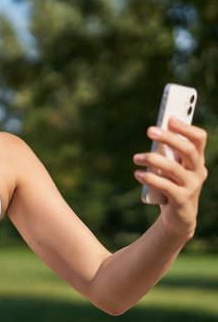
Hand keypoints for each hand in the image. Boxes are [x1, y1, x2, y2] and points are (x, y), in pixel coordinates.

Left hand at [133, 116, 207, 236]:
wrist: (178, 217)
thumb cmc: (172, 185)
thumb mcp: (171, 167)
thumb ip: (167, 153)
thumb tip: (155, 132)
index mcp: (196, 160)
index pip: (199, 139)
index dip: (187, 128)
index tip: (170, 118)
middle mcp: (198, 171)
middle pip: (188, 150)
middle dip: (169, 138)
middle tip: (150, 130)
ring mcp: (192, 186)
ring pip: (175, 168)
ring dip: (153, 159)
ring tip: (136, 157)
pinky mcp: (182, 200)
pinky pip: (166, 186)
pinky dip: (150, 178)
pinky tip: (138, 174)